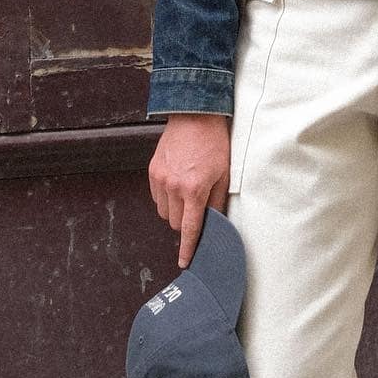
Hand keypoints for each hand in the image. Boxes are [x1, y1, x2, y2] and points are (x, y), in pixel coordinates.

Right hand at [147, 112, 231, 267]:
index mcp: (194, 190)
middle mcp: (173, 187)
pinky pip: (157, 197)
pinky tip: (177, 185)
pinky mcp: (153, 171)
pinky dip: (166, 198)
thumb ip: (218, 202)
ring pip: (163, 212)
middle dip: (185, 222)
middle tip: (197, 208)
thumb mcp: (224, 174)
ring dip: (174, 210)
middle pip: (174, 222)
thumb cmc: (214, 143)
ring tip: (188, 192)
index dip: (187, 248)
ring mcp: (160, 179)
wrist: (194, 115)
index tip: (184, 261)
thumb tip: (215, 221)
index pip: (189, 228)